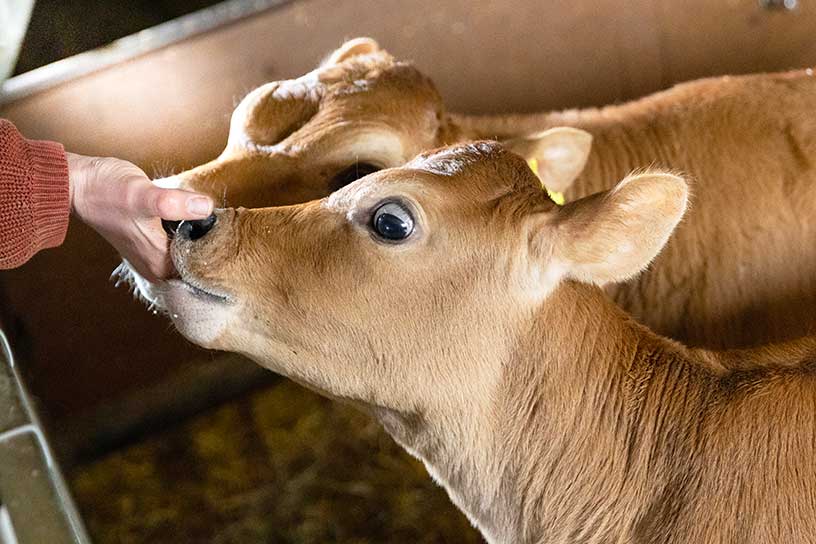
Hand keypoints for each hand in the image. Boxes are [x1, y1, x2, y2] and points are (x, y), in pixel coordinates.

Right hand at [66, 152, 212, 281]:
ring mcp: (153, 256)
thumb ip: (173, 204)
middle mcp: (158, 268)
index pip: (206, 269)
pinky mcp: (150, 243)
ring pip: (191, 251)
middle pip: (200, 261)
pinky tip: (196, 216)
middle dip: (214, 244)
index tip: (230, 231)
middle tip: (226, 221)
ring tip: (214, 218)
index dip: (221, 250)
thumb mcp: (143, 195)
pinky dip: (189, 231)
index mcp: (161, 265)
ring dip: (202, 236)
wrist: (80, 184)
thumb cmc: (107, 190)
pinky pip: (179, 242)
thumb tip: (206, 207)